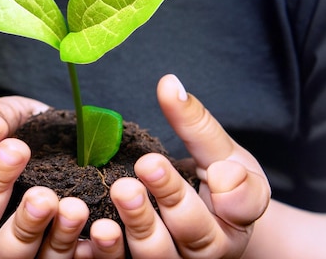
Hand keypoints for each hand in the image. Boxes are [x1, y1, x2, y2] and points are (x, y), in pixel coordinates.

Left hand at [109, 74, 270, 257]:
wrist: (209, 217)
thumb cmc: (222, 181)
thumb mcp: (219, 150)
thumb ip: (197, 123)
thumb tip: (168, 84)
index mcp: (236, 223)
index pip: (231, 210)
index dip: (209, 192)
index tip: (174, 164)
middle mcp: (209, 252)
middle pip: (188, 236)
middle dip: (162, 203)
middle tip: (139, 171)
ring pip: (155, 256)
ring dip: (133, 228)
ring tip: (117, 193)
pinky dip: (107, 254)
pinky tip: (90, 234)